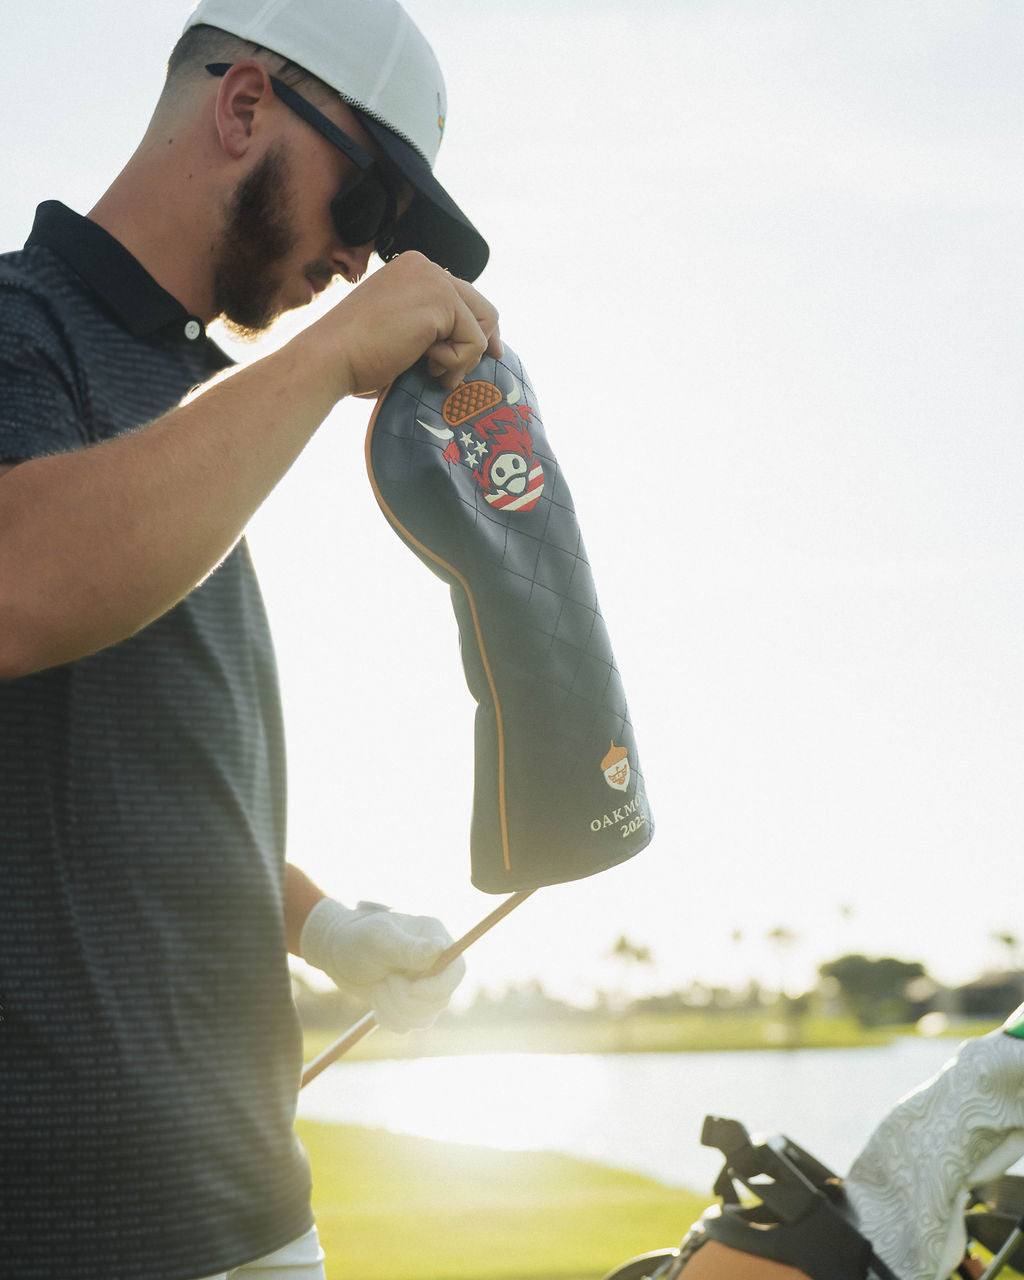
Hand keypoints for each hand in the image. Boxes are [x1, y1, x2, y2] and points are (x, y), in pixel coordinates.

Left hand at [299, 898, 465, 1032]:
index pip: (457, 970)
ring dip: (396, 1011)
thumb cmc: (356, 937)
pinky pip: (409, 1025)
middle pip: (441, 999)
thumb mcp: (379, 940)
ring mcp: (423, 984)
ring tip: (377, 989)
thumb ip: (408, 948)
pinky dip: (390, 1020)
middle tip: (383, 982)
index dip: (439, 986)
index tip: (413, 988)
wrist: (335, 952)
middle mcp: (435, 963)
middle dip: (408, 1000)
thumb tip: (440, 948)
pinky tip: (375, 1001)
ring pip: (425, 1017)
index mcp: (434, 938)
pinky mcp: (409, 1003)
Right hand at [311, 251, 501, 398]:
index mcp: (412, 269)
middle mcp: (425, 266)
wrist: (330, 357)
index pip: (462, 297)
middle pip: (481, 306)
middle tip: (456, 375)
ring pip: (483, 324)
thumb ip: (429, 326)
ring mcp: (434, 280)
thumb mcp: (398, 330)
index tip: (486, 353)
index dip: (477, 329)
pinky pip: (474, 341)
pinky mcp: (441, 301)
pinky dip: (456, 362)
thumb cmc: (355, 355)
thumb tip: (471, 345)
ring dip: (463, 358)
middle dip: (479, 344)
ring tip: (432, 371)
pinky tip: (425, 365)